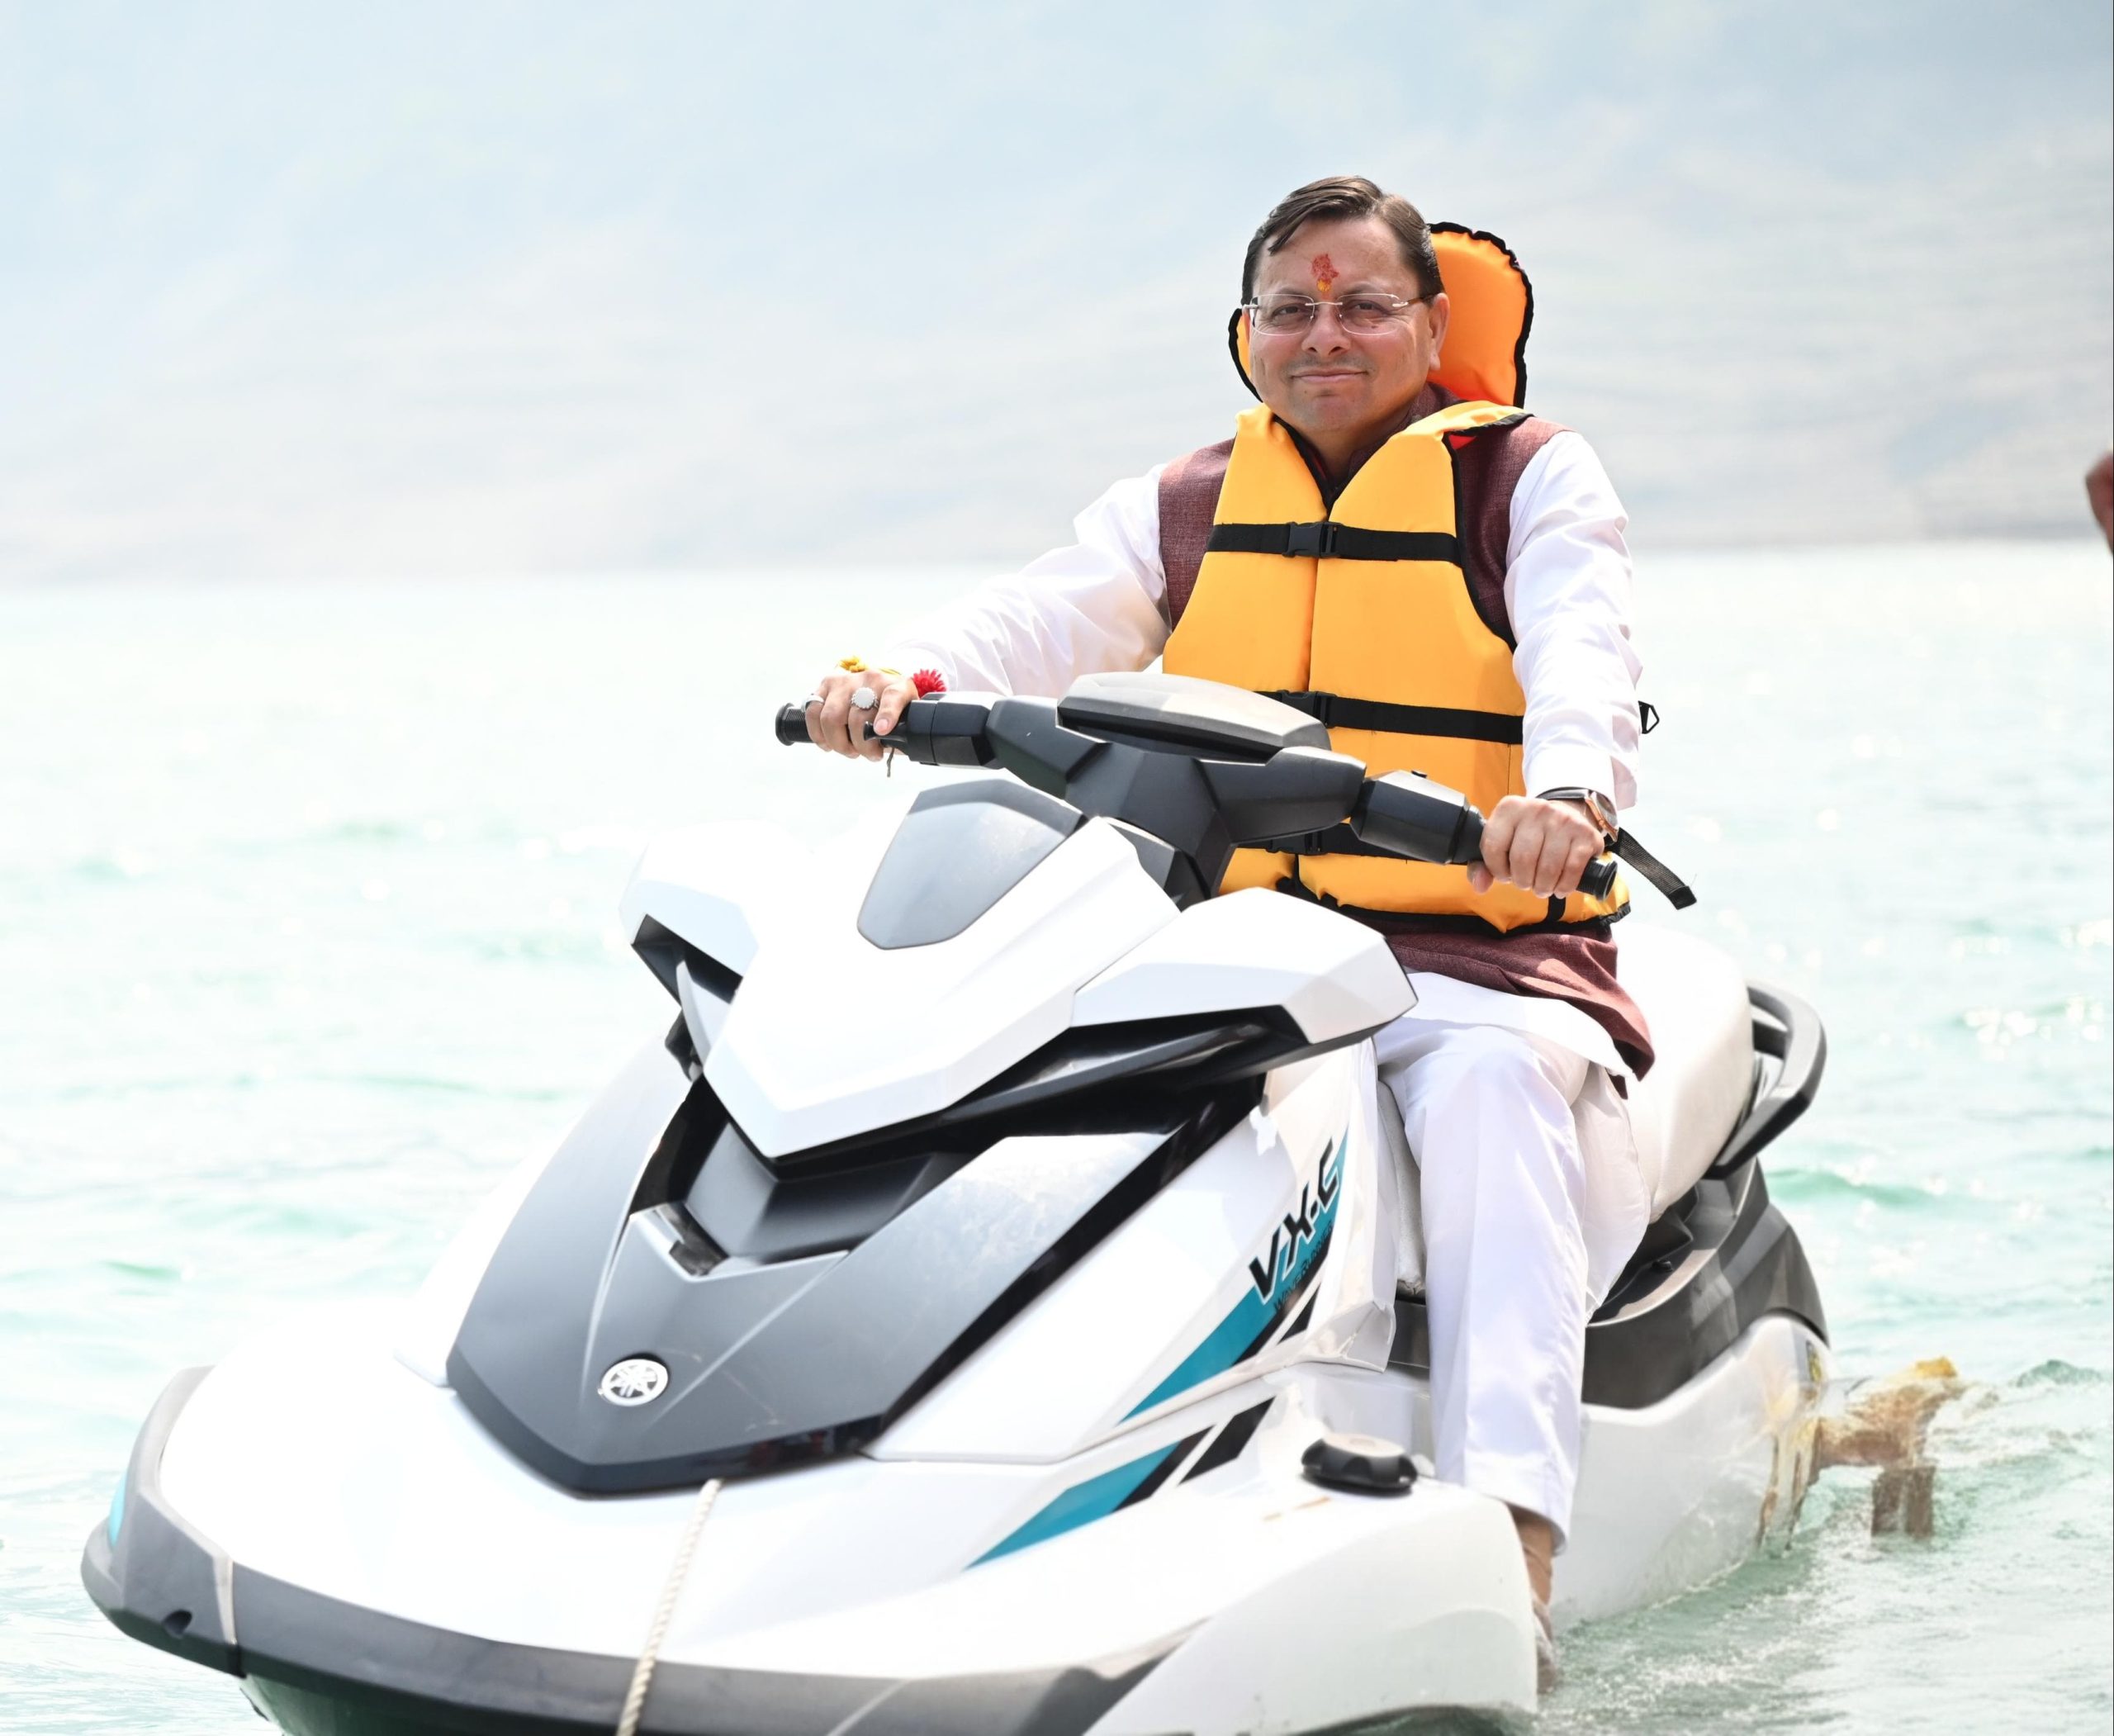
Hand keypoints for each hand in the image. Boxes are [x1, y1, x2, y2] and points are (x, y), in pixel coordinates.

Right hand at [803, 668, 920, 760]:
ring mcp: (845, 681)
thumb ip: (901, 733)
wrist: (879, 691)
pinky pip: (813, 711)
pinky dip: (818, 734)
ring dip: (838, 742)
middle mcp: (869, 679)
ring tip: (850, 750)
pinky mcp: (826, 685)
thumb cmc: (893, 711)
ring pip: (831, 716)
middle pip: (857, 717)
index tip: (882, 731)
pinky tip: (828, 744)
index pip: (893, 696)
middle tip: (870, 754)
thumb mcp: (906, 719)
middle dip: (861, 745)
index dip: (887, 714)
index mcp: (896, 686)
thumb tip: (888, 750)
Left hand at [1468, 795, 1605, 898]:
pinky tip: (1559, 888)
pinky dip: (1564, 887)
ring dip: (1543, 887)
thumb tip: (1479, 886)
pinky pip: (1572, 870)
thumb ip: (1484, 865)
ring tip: (1542, 887)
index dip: (1497, 869)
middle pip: (1522, 859)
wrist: (1566, 815)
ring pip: (1548, 868)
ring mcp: (1563, 819)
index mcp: (1509, 808)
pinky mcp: (1586, 833)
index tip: (1505, 874)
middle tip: (1527, 883)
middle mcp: (1537, 809)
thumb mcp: (1503, 842)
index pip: (1493, 846)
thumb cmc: (1529, 835)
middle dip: (1523, 881)